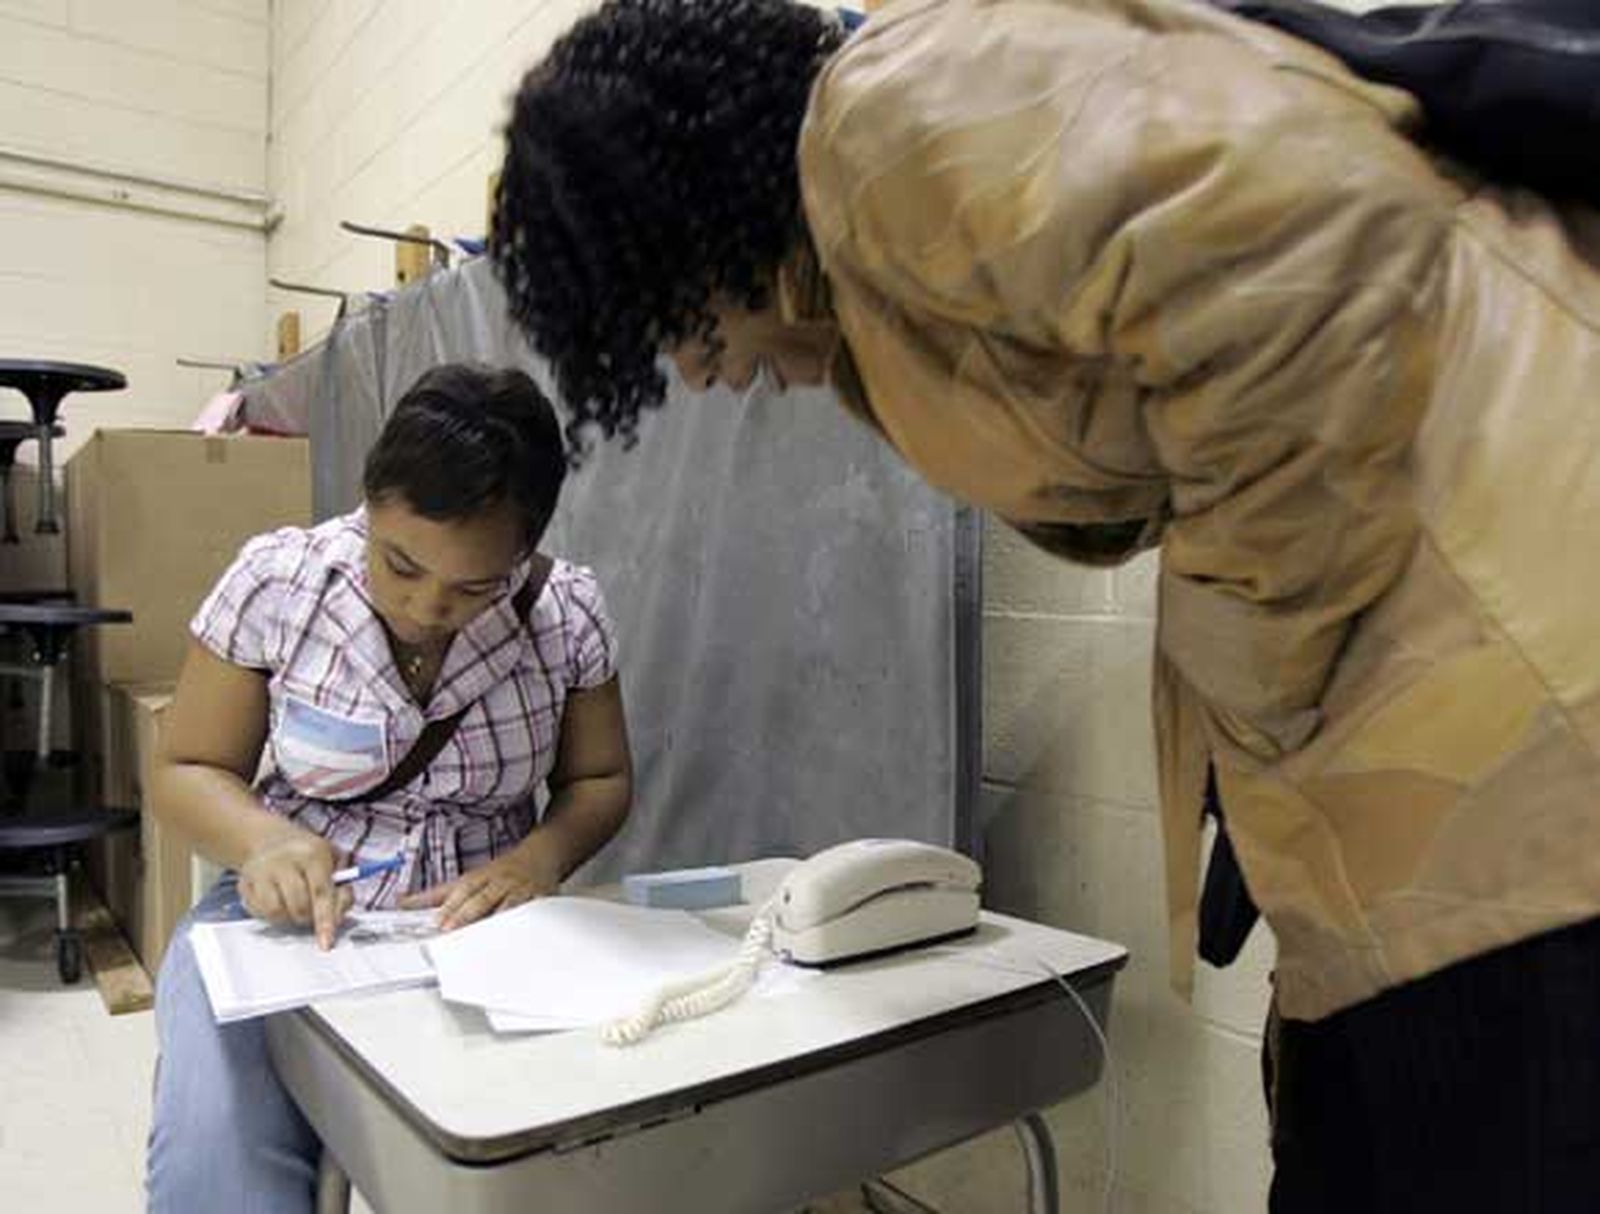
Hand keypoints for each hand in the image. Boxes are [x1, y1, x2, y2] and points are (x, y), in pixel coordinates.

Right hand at [239, 829, 352, 949]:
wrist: (272, 840)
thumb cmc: (311, 856)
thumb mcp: (336, 861)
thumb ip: (343, 888)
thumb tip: (338, 916)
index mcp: (312, 853)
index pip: (321, 892)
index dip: (326, 920)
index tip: (326, 942)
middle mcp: (283, 860)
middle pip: (298, 906)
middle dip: (308, 918)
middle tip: (311, 913)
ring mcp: (260, 871)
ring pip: (275, 913)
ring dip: (288, 918)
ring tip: (293, 907)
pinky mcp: (244, 883)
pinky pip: (257, 913)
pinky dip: (269, 915)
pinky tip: (277, 901)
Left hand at [398, 841, 562, 930]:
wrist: (539, 856)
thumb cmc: (499, 871)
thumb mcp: (468, 878)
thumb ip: (436, 894)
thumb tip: (403, 903)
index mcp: (481, 877)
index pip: (463, 891)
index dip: (451, 907)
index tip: (439, 923)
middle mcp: (500, 882)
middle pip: (483, 898)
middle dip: (468, 915)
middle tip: (454, 931)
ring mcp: (520, 890)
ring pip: (508, 906)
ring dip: (497, 920)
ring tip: (486, 938)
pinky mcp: (539, 899)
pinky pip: (533, 911)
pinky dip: (527, 922)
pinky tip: (520, 933)